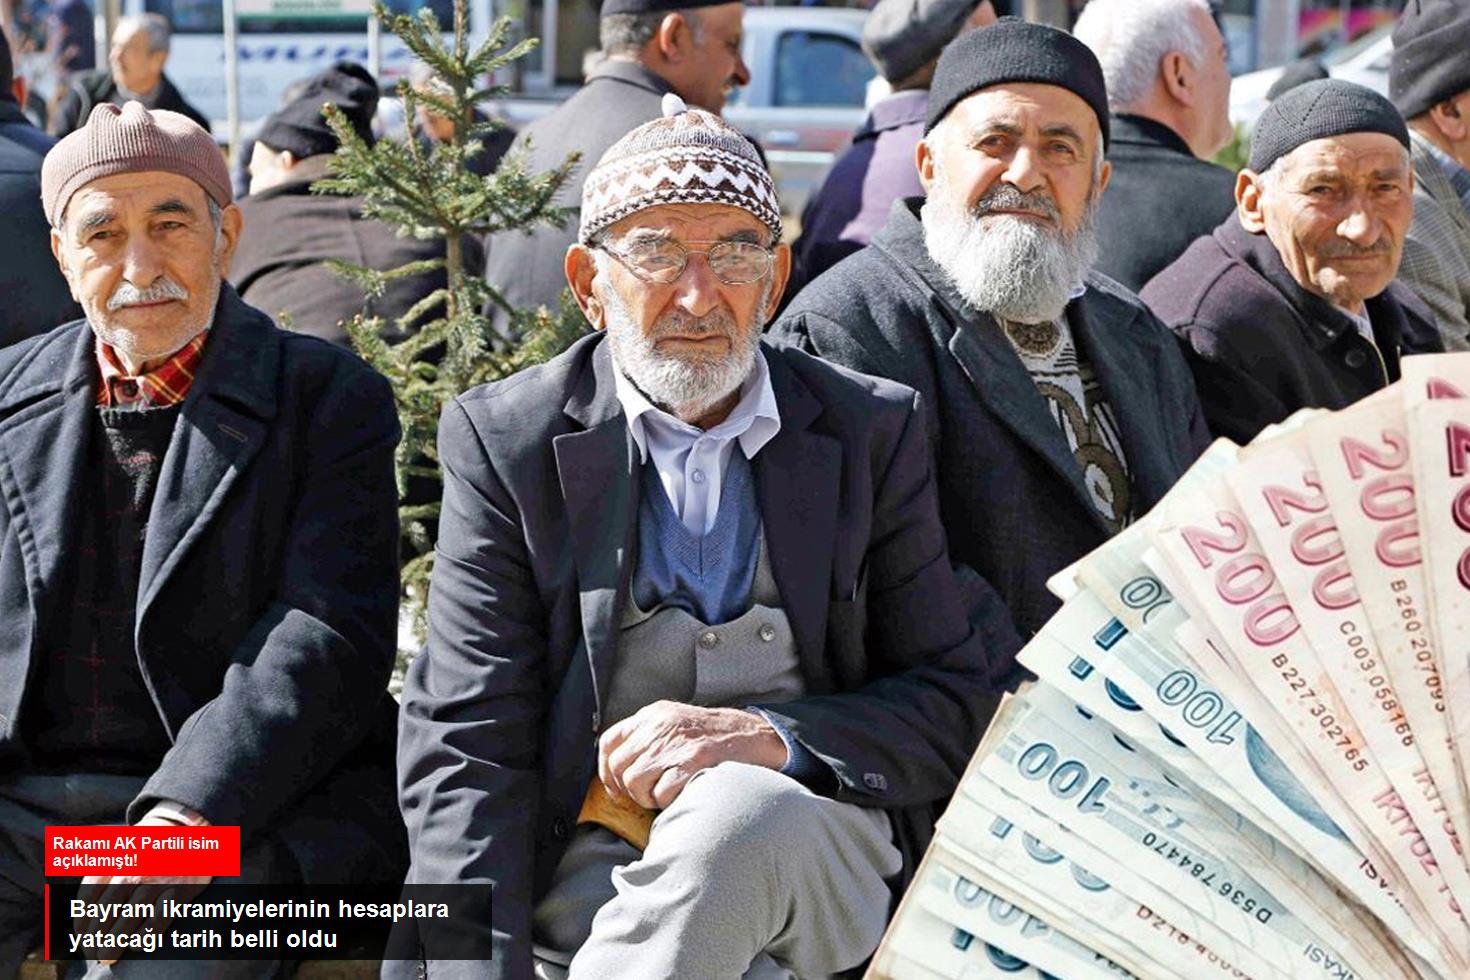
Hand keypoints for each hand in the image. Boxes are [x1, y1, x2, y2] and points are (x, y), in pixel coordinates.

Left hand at [79, 813, 211, 963]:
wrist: (189, 830)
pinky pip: (156, 920)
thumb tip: (81, 913)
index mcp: (115, 859)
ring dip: (114, 942)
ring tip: (107, 957)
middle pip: (105, 911)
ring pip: (128, 918)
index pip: (88, 896)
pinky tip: (134, 945)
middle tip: (93, 954)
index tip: (81, 938)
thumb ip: (99, 874)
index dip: (81, 922)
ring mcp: (155, 880)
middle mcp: (133, 869)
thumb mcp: (120, 849)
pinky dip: (143, 937)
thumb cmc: (148, 847)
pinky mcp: (178, 891)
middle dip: (95, 938)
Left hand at [597, 701, 788, 809]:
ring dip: (647, 797)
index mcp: (652, 715)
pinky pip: (660, 794)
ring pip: (635, 783)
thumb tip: (618, 766)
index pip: (610, 741)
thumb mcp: (674, 720)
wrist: (750, 735)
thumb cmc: (711, 734)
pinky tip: (680, 794)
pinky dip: (667, 801)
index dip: (606, 770)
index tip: (615, 787)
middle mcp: (659, 727)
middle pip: (620, 767)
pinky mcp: (691, 763)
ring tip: (665, 794)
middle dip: (629, 789)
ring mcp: (674, 745)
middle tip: (647, 794)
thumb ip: (647, 734)